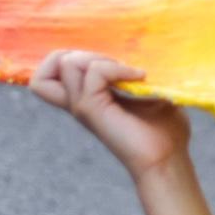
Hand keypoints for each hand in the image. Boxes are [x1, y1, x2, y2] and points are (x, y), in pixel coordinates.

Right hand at [30, 48, 192, 177]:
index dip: (64, 58)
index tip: (103, 61)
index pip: (46, 76)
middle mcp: (77, 102)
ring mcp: (82, 106)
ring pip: (66, 63)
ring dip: (98, 58)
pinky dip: (116, 68)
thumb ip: (130, 76)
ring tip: (125, 71)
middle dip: (80, 53)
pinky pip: (93, 72)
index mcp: (85, 99)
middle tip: (115, 65)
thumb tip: (137, 54)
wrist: (168, 161)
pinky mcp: (92, 109)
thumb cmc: (164, 132)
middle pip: (48, 66)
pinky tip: (138, 77)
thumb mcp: (144, 94)